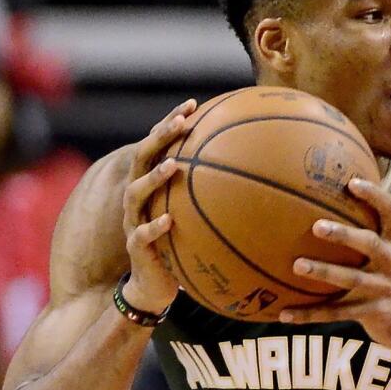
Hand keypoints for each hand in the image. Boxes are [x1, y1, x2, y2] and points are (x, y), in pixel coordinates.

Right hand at [120, 99, 196, 313]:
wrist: (153, 286)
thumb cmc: (179, 245)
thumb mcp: (196, 216)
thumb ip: (213, 194)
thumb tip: (256, 173)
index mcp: (153, 185)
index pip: (159, 146)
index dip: (171, 123)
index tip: (193, 103)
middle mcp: (139, 198)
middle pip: (143, 158)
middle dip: (160, 137)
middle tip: (182, 122)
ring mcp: (134, 221)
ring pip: (135, 193)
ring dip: (154, 177)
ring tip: (173, 165)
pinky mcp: (136, 248)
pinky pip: (141, 235)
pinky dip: (154, 227)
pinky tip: (169, 220)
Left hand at [280, 178, 390, 352]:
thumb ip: (374, 234)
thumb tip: (337, 205)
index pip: (390, 211)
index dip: (373, 195)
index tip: (351, 182)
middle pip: (369, 244)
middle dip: (344, 235)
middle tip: (316, 226)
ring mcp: (383, 289)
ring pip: (351, 279)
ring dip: (323, 272)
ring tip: (297, 266)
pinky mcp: (373, 312)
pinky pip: (337, 313)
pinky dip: (310, 314)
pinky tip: (285, 314)